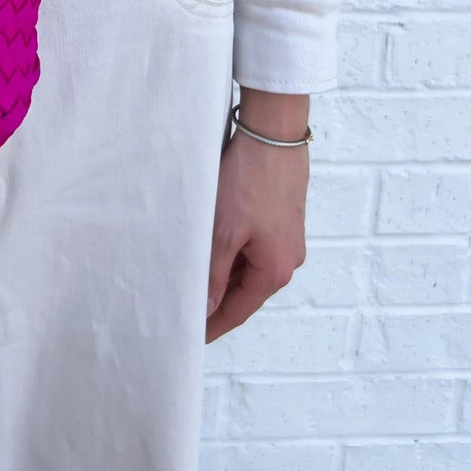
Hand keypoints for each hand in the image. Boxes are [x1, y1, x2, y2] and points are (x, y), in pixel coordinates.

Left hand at [205, 89, 309, 342]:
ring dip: (223, 272)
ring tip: (192, 276)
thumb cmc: (249, 180)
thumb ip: (214, 274)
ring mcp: (287, 238)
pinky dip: (232, 251)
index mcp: (276, 270)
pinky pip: (253, 246)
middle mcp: (287, 259)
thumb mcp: (223, 232)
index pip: (237, 311)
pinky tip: (212, 245)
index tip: (190, 337)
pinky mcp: (281, 217)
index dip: (211, 325)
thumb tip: (206, 309)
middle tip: (183, 307)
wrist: (272, 133)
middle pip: (244, 290)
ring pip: (248, 266)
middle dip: (216, 299)